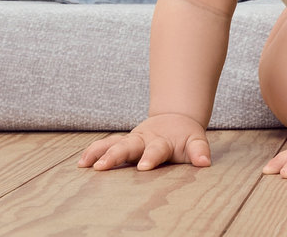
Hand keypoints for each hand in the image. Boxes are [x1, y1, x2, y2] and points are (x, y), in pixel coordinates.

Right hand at [77, 113, 210, 170]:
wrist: (176, 119)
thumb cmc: (186, 137)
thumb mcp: (196, 141)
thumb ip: (199, 151)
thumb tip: (205, 163)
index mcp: (163, 142)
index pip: (157, 150)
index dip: (151, 157)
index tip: (144, 166)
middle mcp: (144, 140)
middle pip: (128, 146)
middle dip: (116, 155)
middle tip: (103, 166)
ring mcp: (132, 141)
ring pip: (113, 144)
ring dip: (100, 153)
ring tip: (86, 165)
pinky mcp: (123, 143)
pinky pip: (106, 145)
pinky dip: (93, 152)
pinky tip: (81, 163)